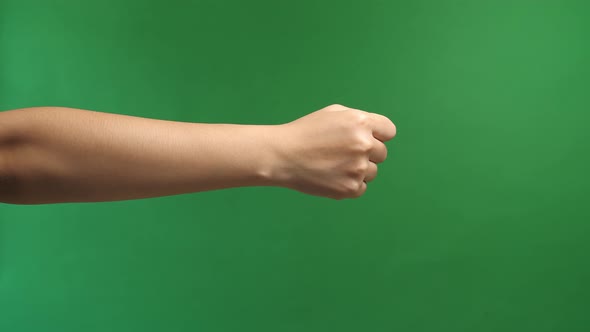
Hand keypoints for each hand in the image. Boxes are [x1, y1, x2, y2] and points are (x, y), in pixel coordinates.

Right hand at [271, 104, 396, 199]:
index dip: (378, 135)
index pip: (389, 131)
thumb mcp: (333, 113)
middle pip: (382, 153)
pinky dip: (350, 184)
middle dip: (367, 153)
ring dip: (358, 170)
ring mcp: (358, 168)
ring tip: (334, 165)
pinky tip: (332, 176)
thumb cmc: (305, 132)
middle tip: (342, 154)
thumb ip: (358, 120)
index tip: (365, 139)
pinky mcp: (350, 188)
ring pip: (372, 172)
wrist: (282, 156)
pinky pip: (361, 188)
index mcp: (361, 122)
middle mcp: (364, 144)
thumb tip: (376, 132)